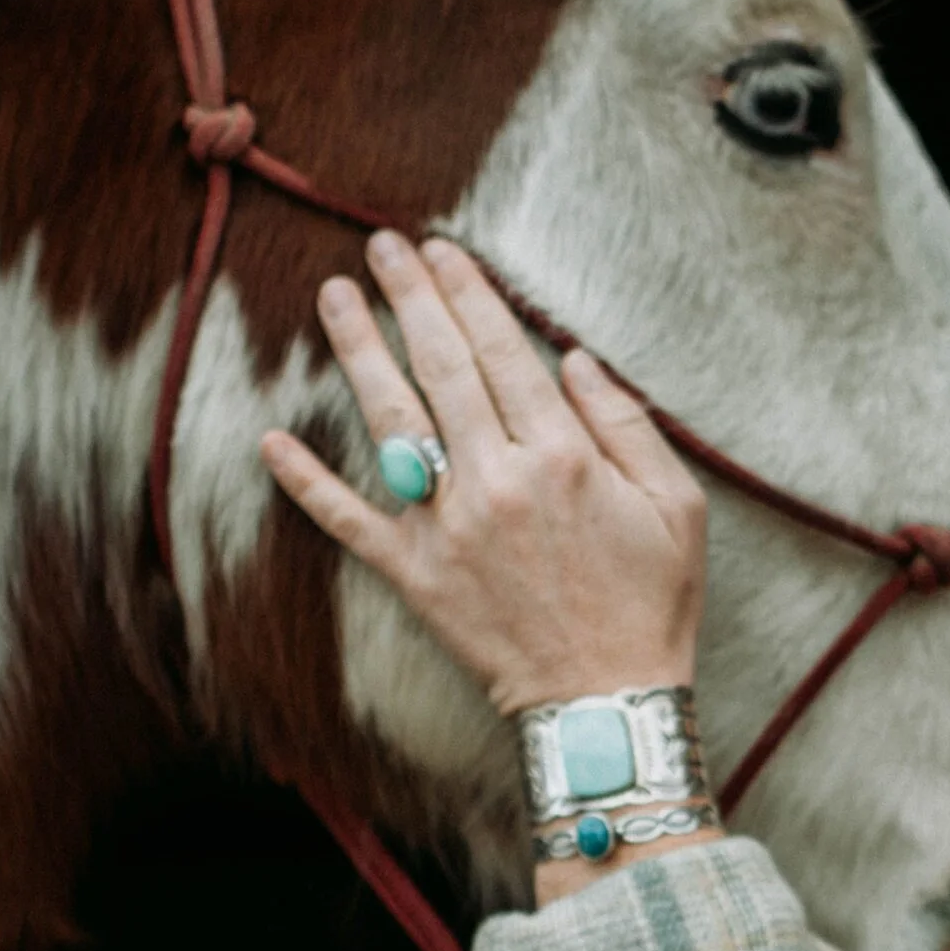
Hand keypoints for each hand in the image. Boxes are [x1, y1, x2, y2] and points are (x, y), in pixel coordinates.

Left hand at [261, 233, 708, 715]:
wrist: (606, 703)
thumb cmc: (651, 603)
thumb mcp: (676, 506)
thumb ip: (627, 425)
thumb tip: (575, 359)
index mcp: (563, 457)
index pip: (503, 352)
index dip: (468, 294)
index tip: (442, 252)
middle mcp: (497, 481)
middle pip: (442, 369)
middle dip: (409, 299)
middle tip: (381, 247)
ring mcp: (447, 528)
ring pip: (391, 422)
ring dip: (358, 353)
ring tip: (333, 297)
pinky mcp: (415, 575)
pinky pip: (350, 521)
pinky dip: (308, 483)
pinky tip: (273, 442)